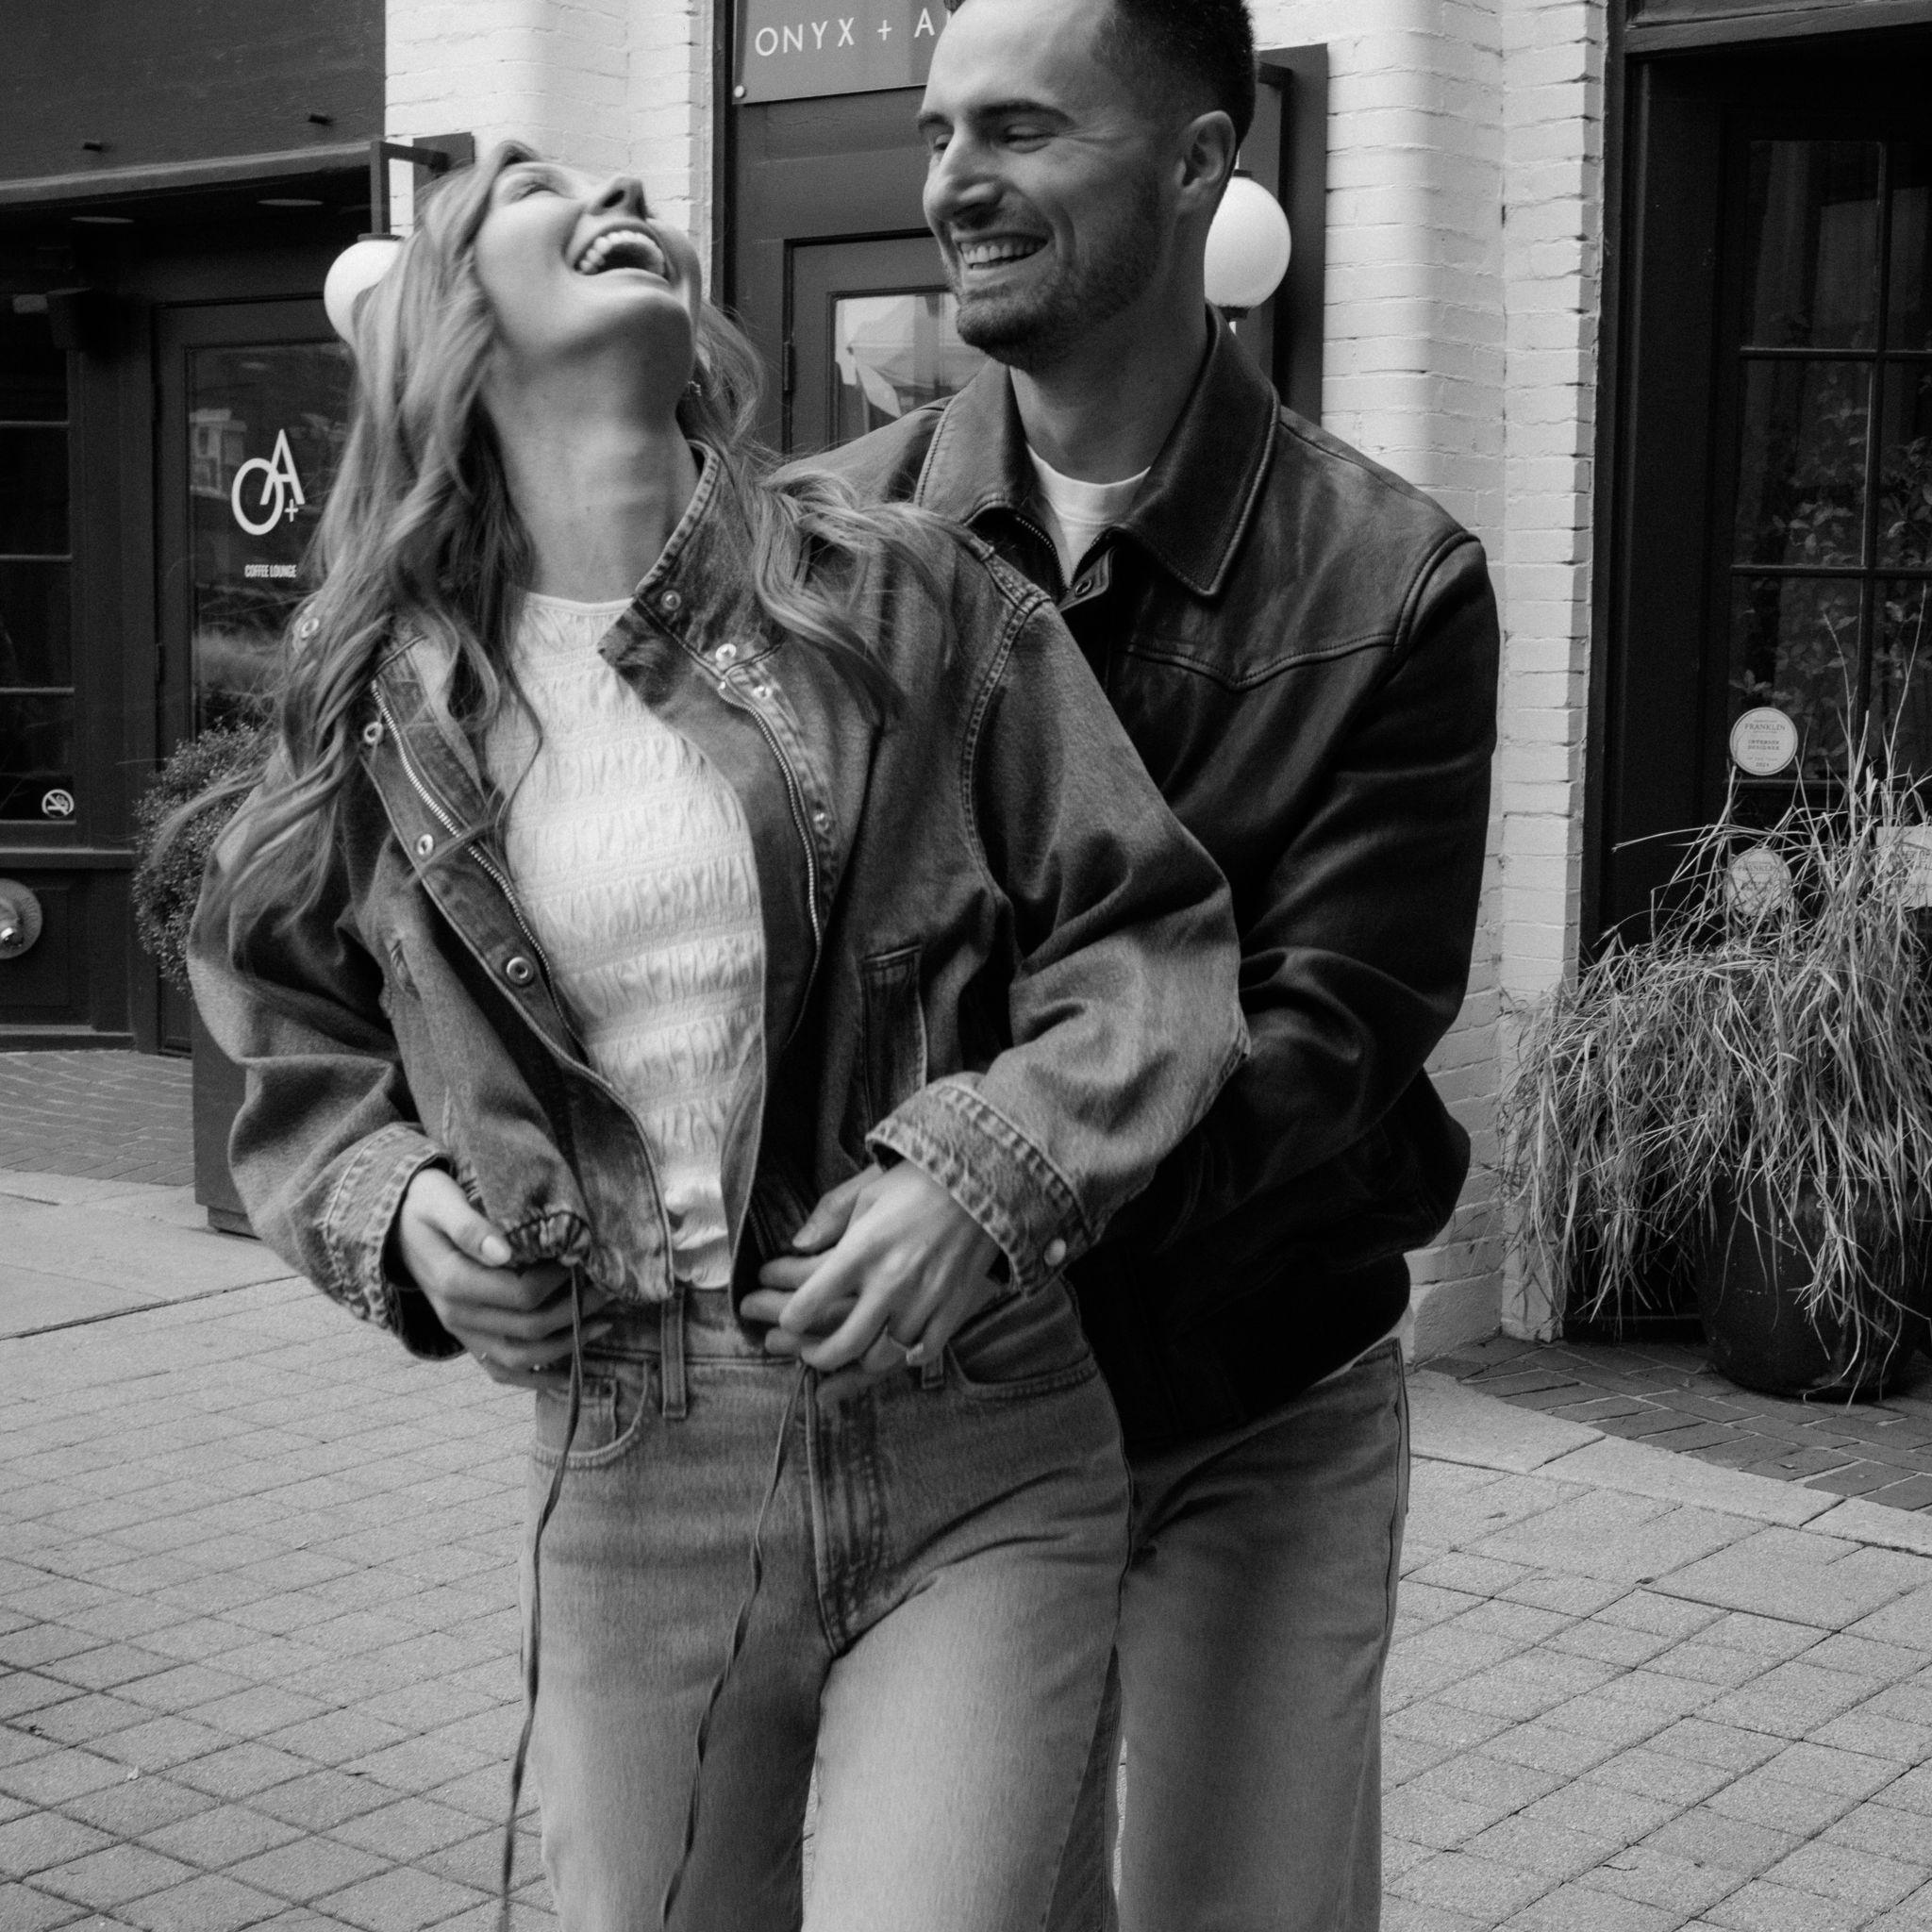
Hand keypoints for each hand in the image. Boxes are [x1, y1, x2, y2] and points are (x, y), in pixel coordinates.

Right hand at [393, 1168, 610, 1386]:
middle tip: (608, 1289)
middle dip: (575, 1312)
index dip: (560, 1282)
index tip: (585, 1259)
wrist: (393, 1227)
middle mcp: (457, 1315)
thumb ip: (469, 1226)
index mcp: (453, 1281)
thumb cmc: (424, 1204)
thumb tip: (504, 1251)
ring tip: (604, 1324)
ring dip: (566, 1346)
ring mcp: (462, 1332)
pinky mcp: (469, 1338)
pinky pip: (501, 1371)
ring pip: (520, 1358)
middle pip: (529, 1328)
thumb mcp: (440, 1201)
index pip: (521, 1293)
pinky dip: (537, 1378)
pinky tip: (570, 1374)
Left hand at [739, 1163, 999, 1375]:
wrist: (985, 1183)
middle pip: (843, 1344)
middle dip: (817, 1356)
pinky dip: (906, 1358)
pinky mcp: (952, 1308)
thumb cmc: (919, 1183)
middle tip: (808, 1353)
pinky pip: (924, 1351)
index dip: (789, 1318)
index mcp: (861, 1251)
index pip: (811, 1301)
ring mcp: (924, 1300)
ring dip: (858, 1363)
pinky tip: (896, 1352)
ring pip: (882, 1357)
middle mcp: (890, 1282)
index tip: (786, 1320)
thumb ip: (829, 1218)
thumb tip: (797, 1244)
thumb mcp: (867, 1191)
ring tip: (848, 1354)